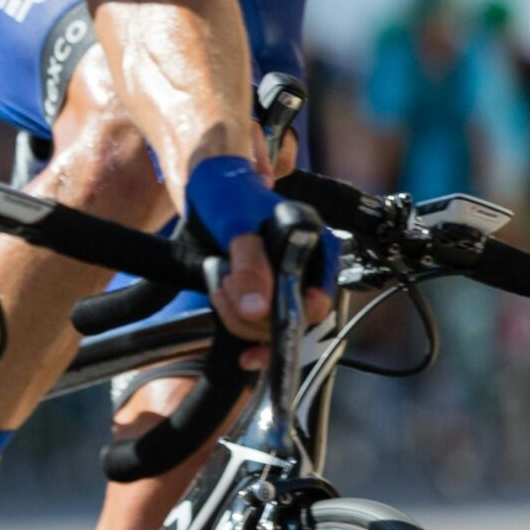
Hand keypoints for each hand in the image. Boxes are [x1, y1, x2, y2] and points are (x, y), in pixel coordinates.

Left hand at [185, 155, 332, 351]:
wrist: (210, 188)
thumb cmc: (231, 198)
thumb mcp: (239, 228)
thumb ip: (250, 268)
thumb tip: (256, 312)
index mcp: (318, 248)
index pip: (319, 297)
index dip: (295, 313)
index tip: (264, 314)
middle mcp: (309, 271)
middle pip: (295, 318)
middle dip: (255, 313)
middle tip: (225, 284)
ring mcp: (287, 285)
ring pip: (273, 325)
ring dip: (240, 317)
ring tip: (220, 285)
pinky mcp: (266, 295)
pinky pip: (261, 328)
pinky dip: (245, 333)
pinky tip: (237, 340)